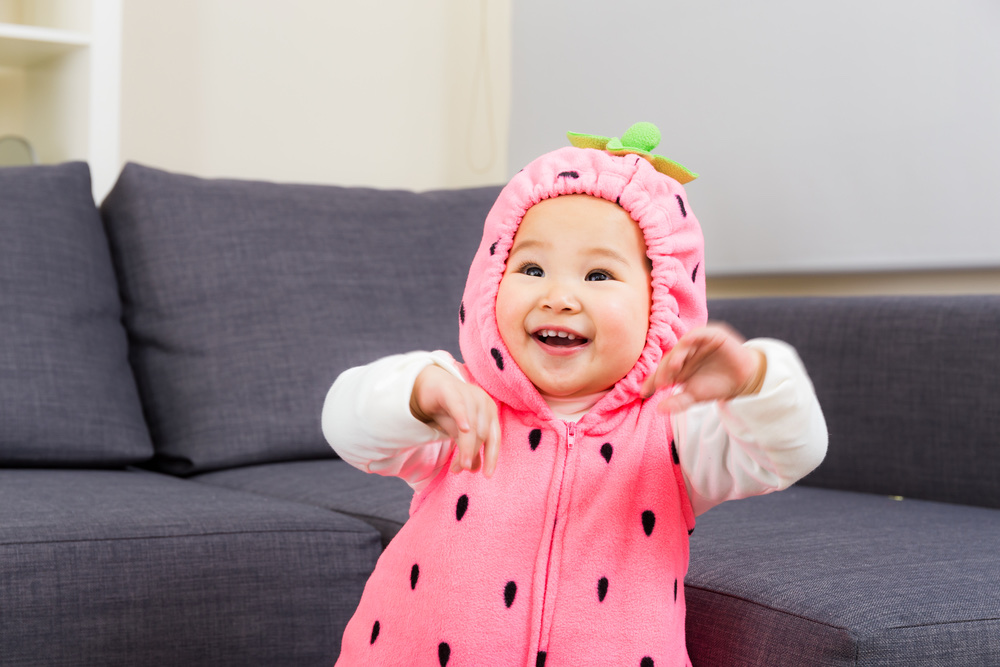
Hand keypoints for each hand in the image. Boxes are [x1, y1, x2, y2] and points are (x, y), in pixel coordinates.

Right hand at [410, 365, 500, 476]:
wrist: (431, 388)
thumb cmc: (450, 411)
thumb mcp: (460, 433)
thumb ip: (469, 449)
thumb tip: (476, 470)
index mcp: (490, 413)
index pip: (495, 438)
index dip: (492, 457)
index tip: (487, 475)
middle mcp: (484, 403)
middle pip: (482, 434)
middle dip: (472, 453)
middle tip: (463, 469)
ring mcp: (469, 395)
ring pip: (471, 425)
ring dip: (466, 446)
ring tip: (458, 465)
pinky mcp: (452, 390)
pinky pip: (459, 405)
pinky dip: (463, 417)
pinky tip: (464, 429)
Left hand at [641, 323, 765, 413]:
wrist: (743, 380)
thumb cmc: (716, 386)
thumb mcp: (694, 396)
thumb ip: (678, 402)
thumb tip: (660, 410)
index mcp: (677, 365)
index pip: (661, 371)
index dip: (652, 381)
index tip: (644, 393)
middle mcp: (684, 353)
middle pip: (669, 359)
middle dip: (663, 371)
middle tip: (661, 383)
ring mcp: (697, 343)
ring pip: (682, 346)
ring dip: (676, 356)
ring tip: (673, 369)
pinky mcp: (712, 335)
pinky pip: (700, 333)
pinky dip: (692, 337)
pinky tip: (687, 342)